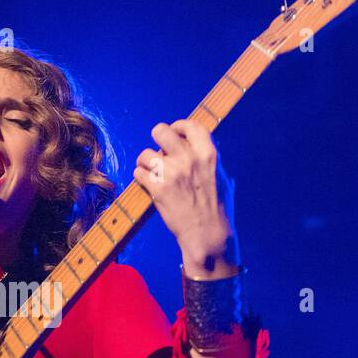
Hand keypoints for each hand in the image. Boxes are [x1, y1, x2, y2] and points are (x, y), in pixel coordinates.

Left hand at [132, 120, 238, 275]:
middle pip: (161, 130)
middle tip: (159, 152)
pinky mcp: (158, 188)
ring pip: (145, 154)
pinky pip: (138, 173)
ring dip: (145, 163)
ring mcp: (172, 173)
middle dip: (156, 139)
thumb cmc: (214, 206)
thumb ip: (206, 157)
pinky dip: (140, 178)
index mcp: (207, 153)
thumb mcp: (219, 175)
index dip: (178, 126)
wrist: (206, 233)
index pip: (189, 125)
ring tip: (153, 174)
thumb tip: (191, 143)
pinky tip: (149, 185)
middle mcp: (189, 159)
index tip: (174, 134)